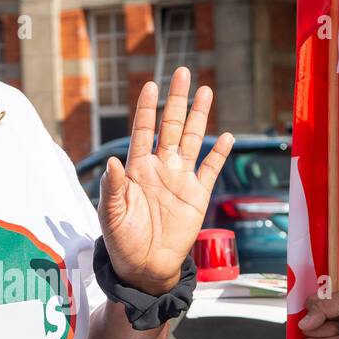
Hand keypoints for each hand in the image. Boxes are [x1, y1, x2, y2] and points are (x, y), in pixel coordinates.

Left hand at [98, 68, 233, 295]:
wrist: (145, 266)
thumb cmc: (122, 241)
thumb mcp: (111, 215)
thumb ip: (112, 188)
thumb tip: (112, 162)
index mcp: (137, 168)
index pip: (143, 130)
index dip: (146, 109)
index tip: (150, 85)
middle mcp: (160, 167)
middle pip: (171, 126)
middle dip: (177, 100)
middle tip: (182, 72)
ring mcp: (180, 179)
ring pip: (193, 140)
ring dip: (199, 116)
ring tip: (206, 91)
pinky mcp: (197, 195)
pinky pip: (210, 170)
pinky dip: (219, 154)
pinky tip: (227, 136)